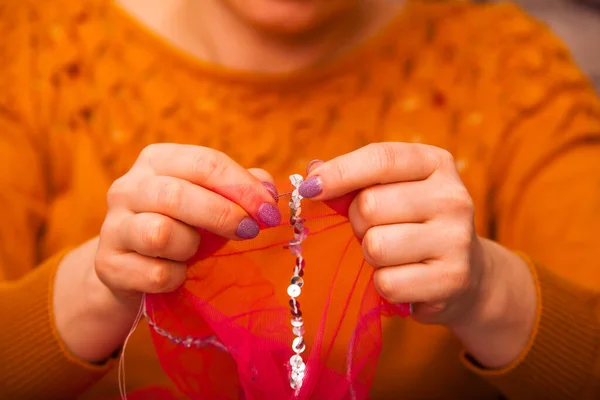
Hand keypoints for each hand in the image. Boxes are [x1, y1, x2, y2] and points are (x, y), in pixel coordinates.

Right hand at [54, 144, 280, 361]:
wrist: (132, 268)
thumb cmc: (182, 227)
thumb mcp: (211, 201)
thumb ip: (241, 188)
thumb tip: (270, 190)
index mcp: (157, 160)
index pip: (204, 162)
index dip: (243, 187)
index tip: (269, 211)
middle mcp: (128, 187)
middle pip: (177, 195)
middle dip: (222, 215)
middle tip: (249, 231)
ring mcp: (113, 226)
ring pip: (160, 234)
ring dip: (190, 247)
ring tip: (194, 251)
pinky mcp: (108, 264)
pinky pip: (155, 274)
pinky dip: (176, 277)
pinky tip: (177, 274)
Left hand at [299, 143, 535, 366]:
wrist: (466, 273)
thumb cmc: (412, 224)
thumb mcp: (390, 191)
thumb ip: (353, 180)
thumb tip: (312, 173)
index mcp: (435, 163)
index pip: (380, 159)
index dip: (339, 173)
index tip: (310, 188)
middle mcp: (453, 197)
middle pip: (370, 206)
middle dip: (358, 223)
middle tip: (374, 230)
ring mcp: (457, 239)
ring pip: (375, 246)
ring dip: (370, 255)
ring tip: (391, 255)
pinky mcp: (452, 279)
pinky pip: (388, 282)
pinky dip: (384, 284)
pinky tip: (404, 278)